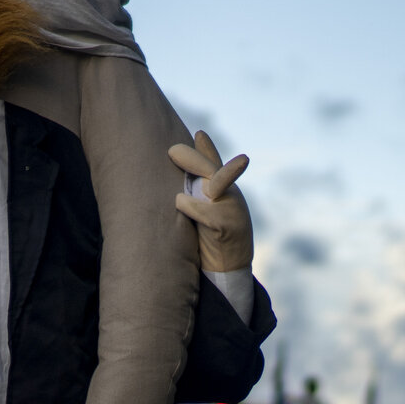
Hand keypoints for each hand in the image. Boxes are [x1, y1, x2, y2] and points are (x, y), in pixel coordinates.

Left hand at [169, 130, 252, 272]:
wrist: (229, 270)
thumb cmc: (214, 239)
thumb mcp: (208, 212)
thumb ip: (200, 192)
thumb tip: (183, 172)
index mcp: (225, 191)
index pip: (216, 164)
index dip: (207, 148)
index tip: (198, 133)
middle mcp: (231, 196)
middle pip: (213, 170)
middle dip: (193, 158)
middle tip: (172, 150)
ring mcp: (232, 210)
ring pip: (212, 185)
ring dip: (196, 176)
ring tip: (176, 179)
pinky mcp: (227, 227)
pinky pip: (206, 212)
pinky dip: (191, 207)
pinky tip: (180, 203)